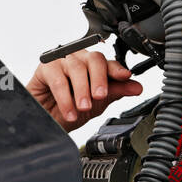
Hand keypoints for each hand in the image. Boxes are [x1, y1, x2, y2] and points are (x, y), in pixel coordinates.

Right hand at [26, 50, 142, 131]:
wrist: (47, 122)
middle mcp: (79, 59)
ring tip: (83, 108)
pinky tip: (70, 111)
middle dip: (99, 79)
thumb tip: (137, 87)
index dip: (117, 69)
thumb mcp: (97, 103)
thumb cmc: (69, 108)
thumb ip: (116, 92)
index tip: (125, 76)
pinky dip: (65, 97)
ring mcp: (62, 61)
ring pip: (76, 68)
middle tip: (100, 96)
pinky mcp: (45, 67)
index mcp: (93, 66)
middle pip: (94, 59)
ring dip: (82, 91)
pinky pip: (58, 79)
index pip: (108, 63)